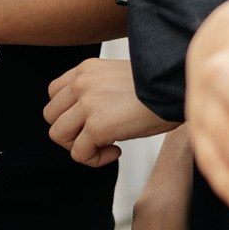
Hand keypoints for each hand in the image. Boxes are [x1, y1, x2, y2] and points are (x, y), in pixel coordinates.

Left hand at [46, 57, 176, 166]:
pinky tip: (116, 152)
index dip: (68, 113)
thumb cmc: (158, 88)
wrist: (177, 87)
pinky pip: (79, 154)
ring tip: (106, 146)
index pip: (54, 93)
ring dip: (79, 147)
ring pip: (58, 135)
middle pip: (51, 115)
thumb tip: (88, 120)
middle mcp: (82, 83)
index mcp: (86, 69)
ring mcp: (87, 104)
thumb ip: (98, 90)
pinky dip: (95, 160)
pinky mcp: (98, 126)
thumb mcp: (120, 78)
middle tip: (95, 137)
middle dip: (70, 132)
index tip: (91, 121)